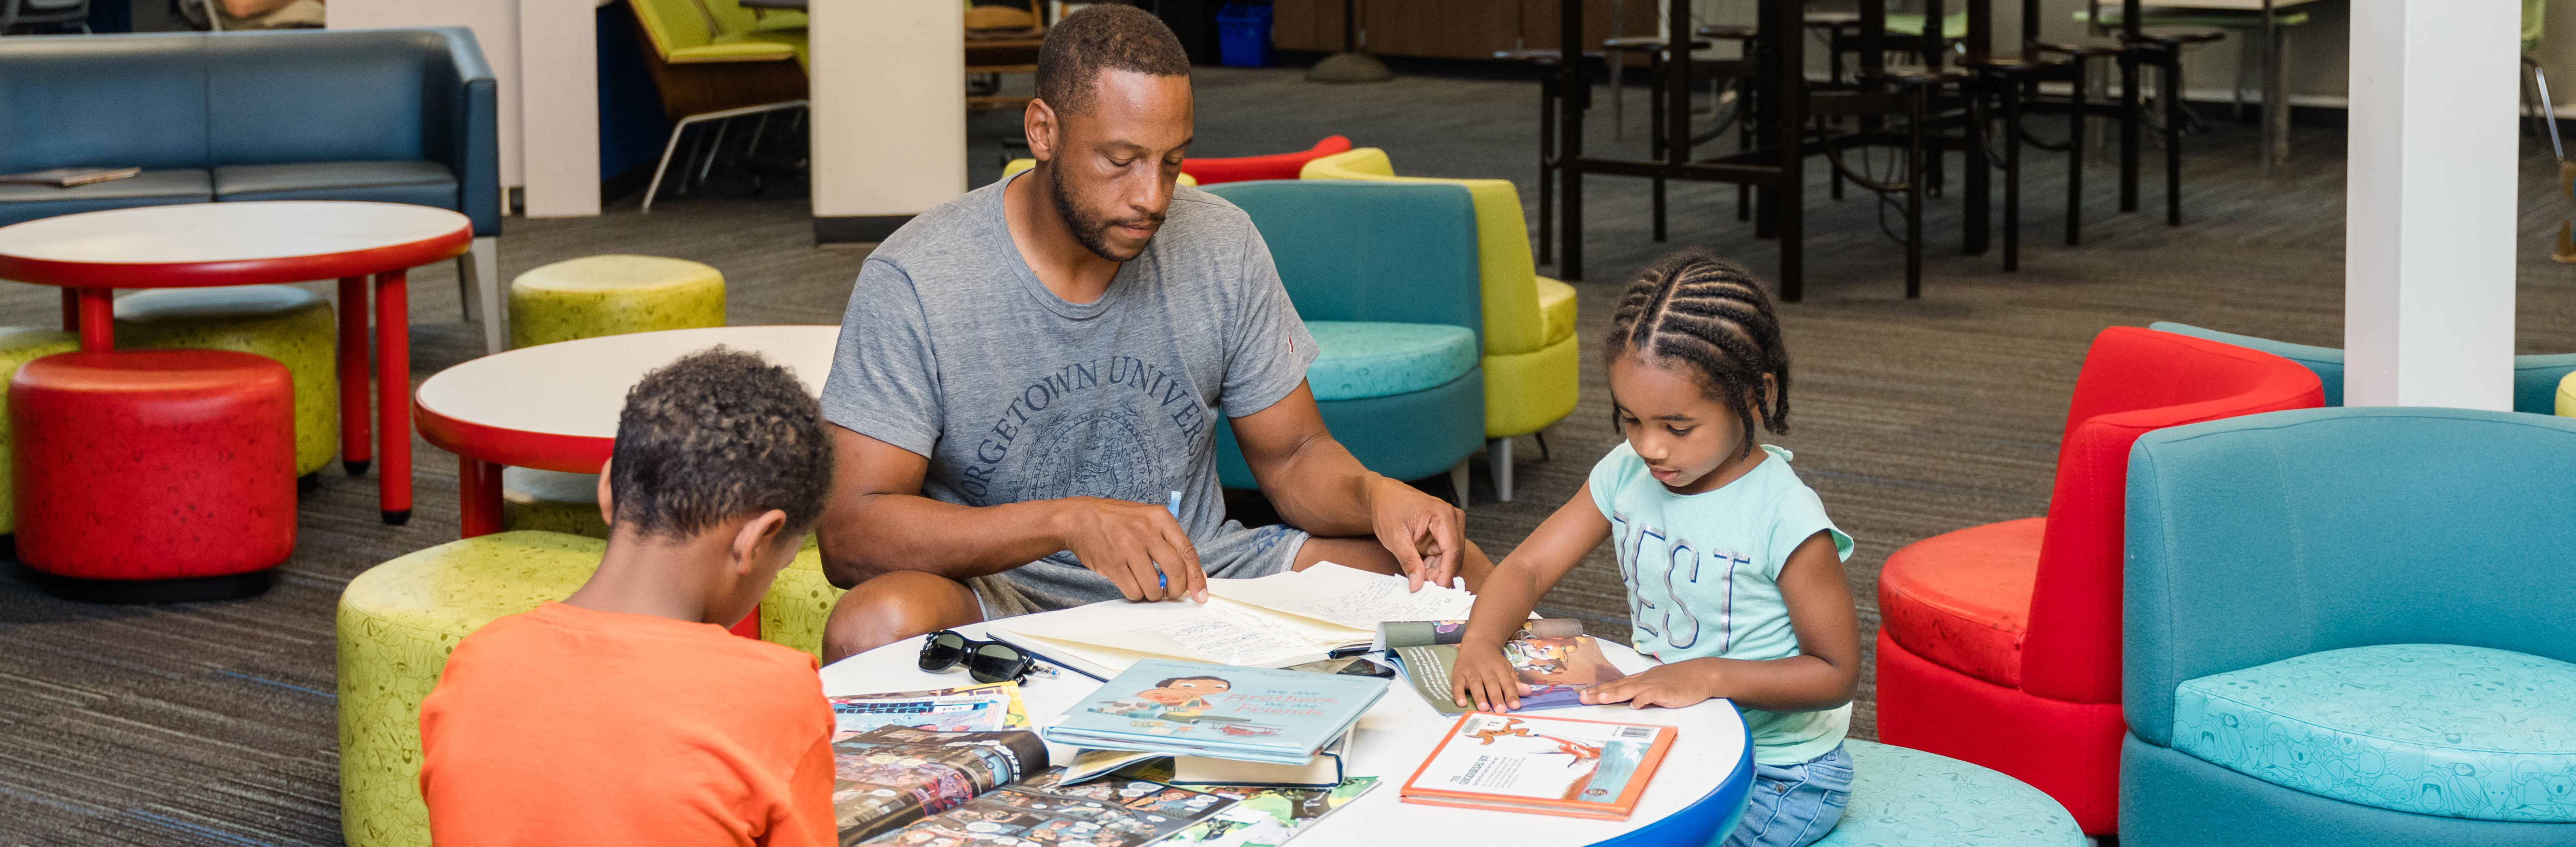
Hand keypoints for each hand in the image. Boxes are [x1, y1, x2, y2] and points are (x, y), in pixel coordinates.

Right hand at [1051, 496, 1204, 601]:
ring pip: (1153, 585)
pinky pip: (1133, 590)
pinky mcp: (1112, 563)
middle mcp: (1145, 530)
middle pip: (1174, 570)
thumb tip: (1196, 574)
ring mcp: (1128, 547)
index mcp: (1160, 517)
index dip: (1197, 577)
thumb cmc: (1118, 521)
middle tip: (1173, 594)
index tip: (1201, 594)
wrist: (1079, 519)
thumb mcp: (1148, 519)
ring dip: (1154, 594)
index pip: (1187, 551)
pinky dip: (1136, 594)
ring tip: (1148, 588)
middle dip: (1177, 589)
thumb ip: (1171, 543)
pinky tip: (1132, 585)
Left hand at [1367, 476, 1465, 591]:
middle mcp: (1452, 518)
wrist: (1383, 496)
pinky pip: (1444, 556)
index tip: (1437, 590)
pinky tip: (1420, 570)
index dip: (1446, 573)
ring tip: (1417, 578)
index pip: (1453, 550)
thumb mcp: (1394, 537)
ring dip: (1436, 571)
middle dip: (1440, 574)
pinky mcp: (1445, 533)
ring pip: (1450, 559)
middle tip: (1422, 588)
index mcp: (1442, 514)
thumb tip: (1417, 584)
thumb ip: (1409, 561)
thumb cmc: (1388, 508)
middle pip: (1454, 556)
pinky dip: (1433, 566)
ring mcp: (1450, 526)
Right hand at [1450, 644, 1532, 711]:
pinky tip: (1461, 703)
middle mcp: (1485, 669)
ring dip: (1479, 696)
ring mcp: (1471, 671)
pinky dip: (1458, 693)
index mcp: (1500, 668)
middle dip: (1496, 697)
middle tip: (1500, 710)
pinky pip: (1457, 684)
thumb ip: (1515, 682)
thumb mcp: (1506, 668)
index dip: (1511, 694)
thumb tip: (1528, 691)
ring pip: (1475, 684)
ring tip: (1484, 708)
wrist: (1477, 643)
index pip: (1507, 682)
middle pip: (1491, 683)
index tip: (1515, 706)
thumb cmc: (1493, 661)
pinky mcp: (1458, 674)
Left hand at [1581, 661, 1716, 709]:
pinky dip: (1643, 700)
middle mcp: (1645, 681)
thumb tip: (1628, 701)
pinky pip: (1653, 695)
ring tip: (1600, 698)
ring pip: (1631, 689)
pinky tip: (1635, 706)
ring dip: (1615, 694)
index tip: (1582, 694)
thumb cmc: (1681, 680)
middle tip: (1582, 698)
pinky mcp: (1668, 692)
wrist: (1702, 674)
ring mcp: (1656, 685)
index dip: (1598, 689)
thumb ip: (1642, 691)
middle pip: (1618, 686)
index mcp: (1641, 680)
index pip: (1616, 684)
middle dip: (1598, 692)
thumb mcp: (1658, 684)